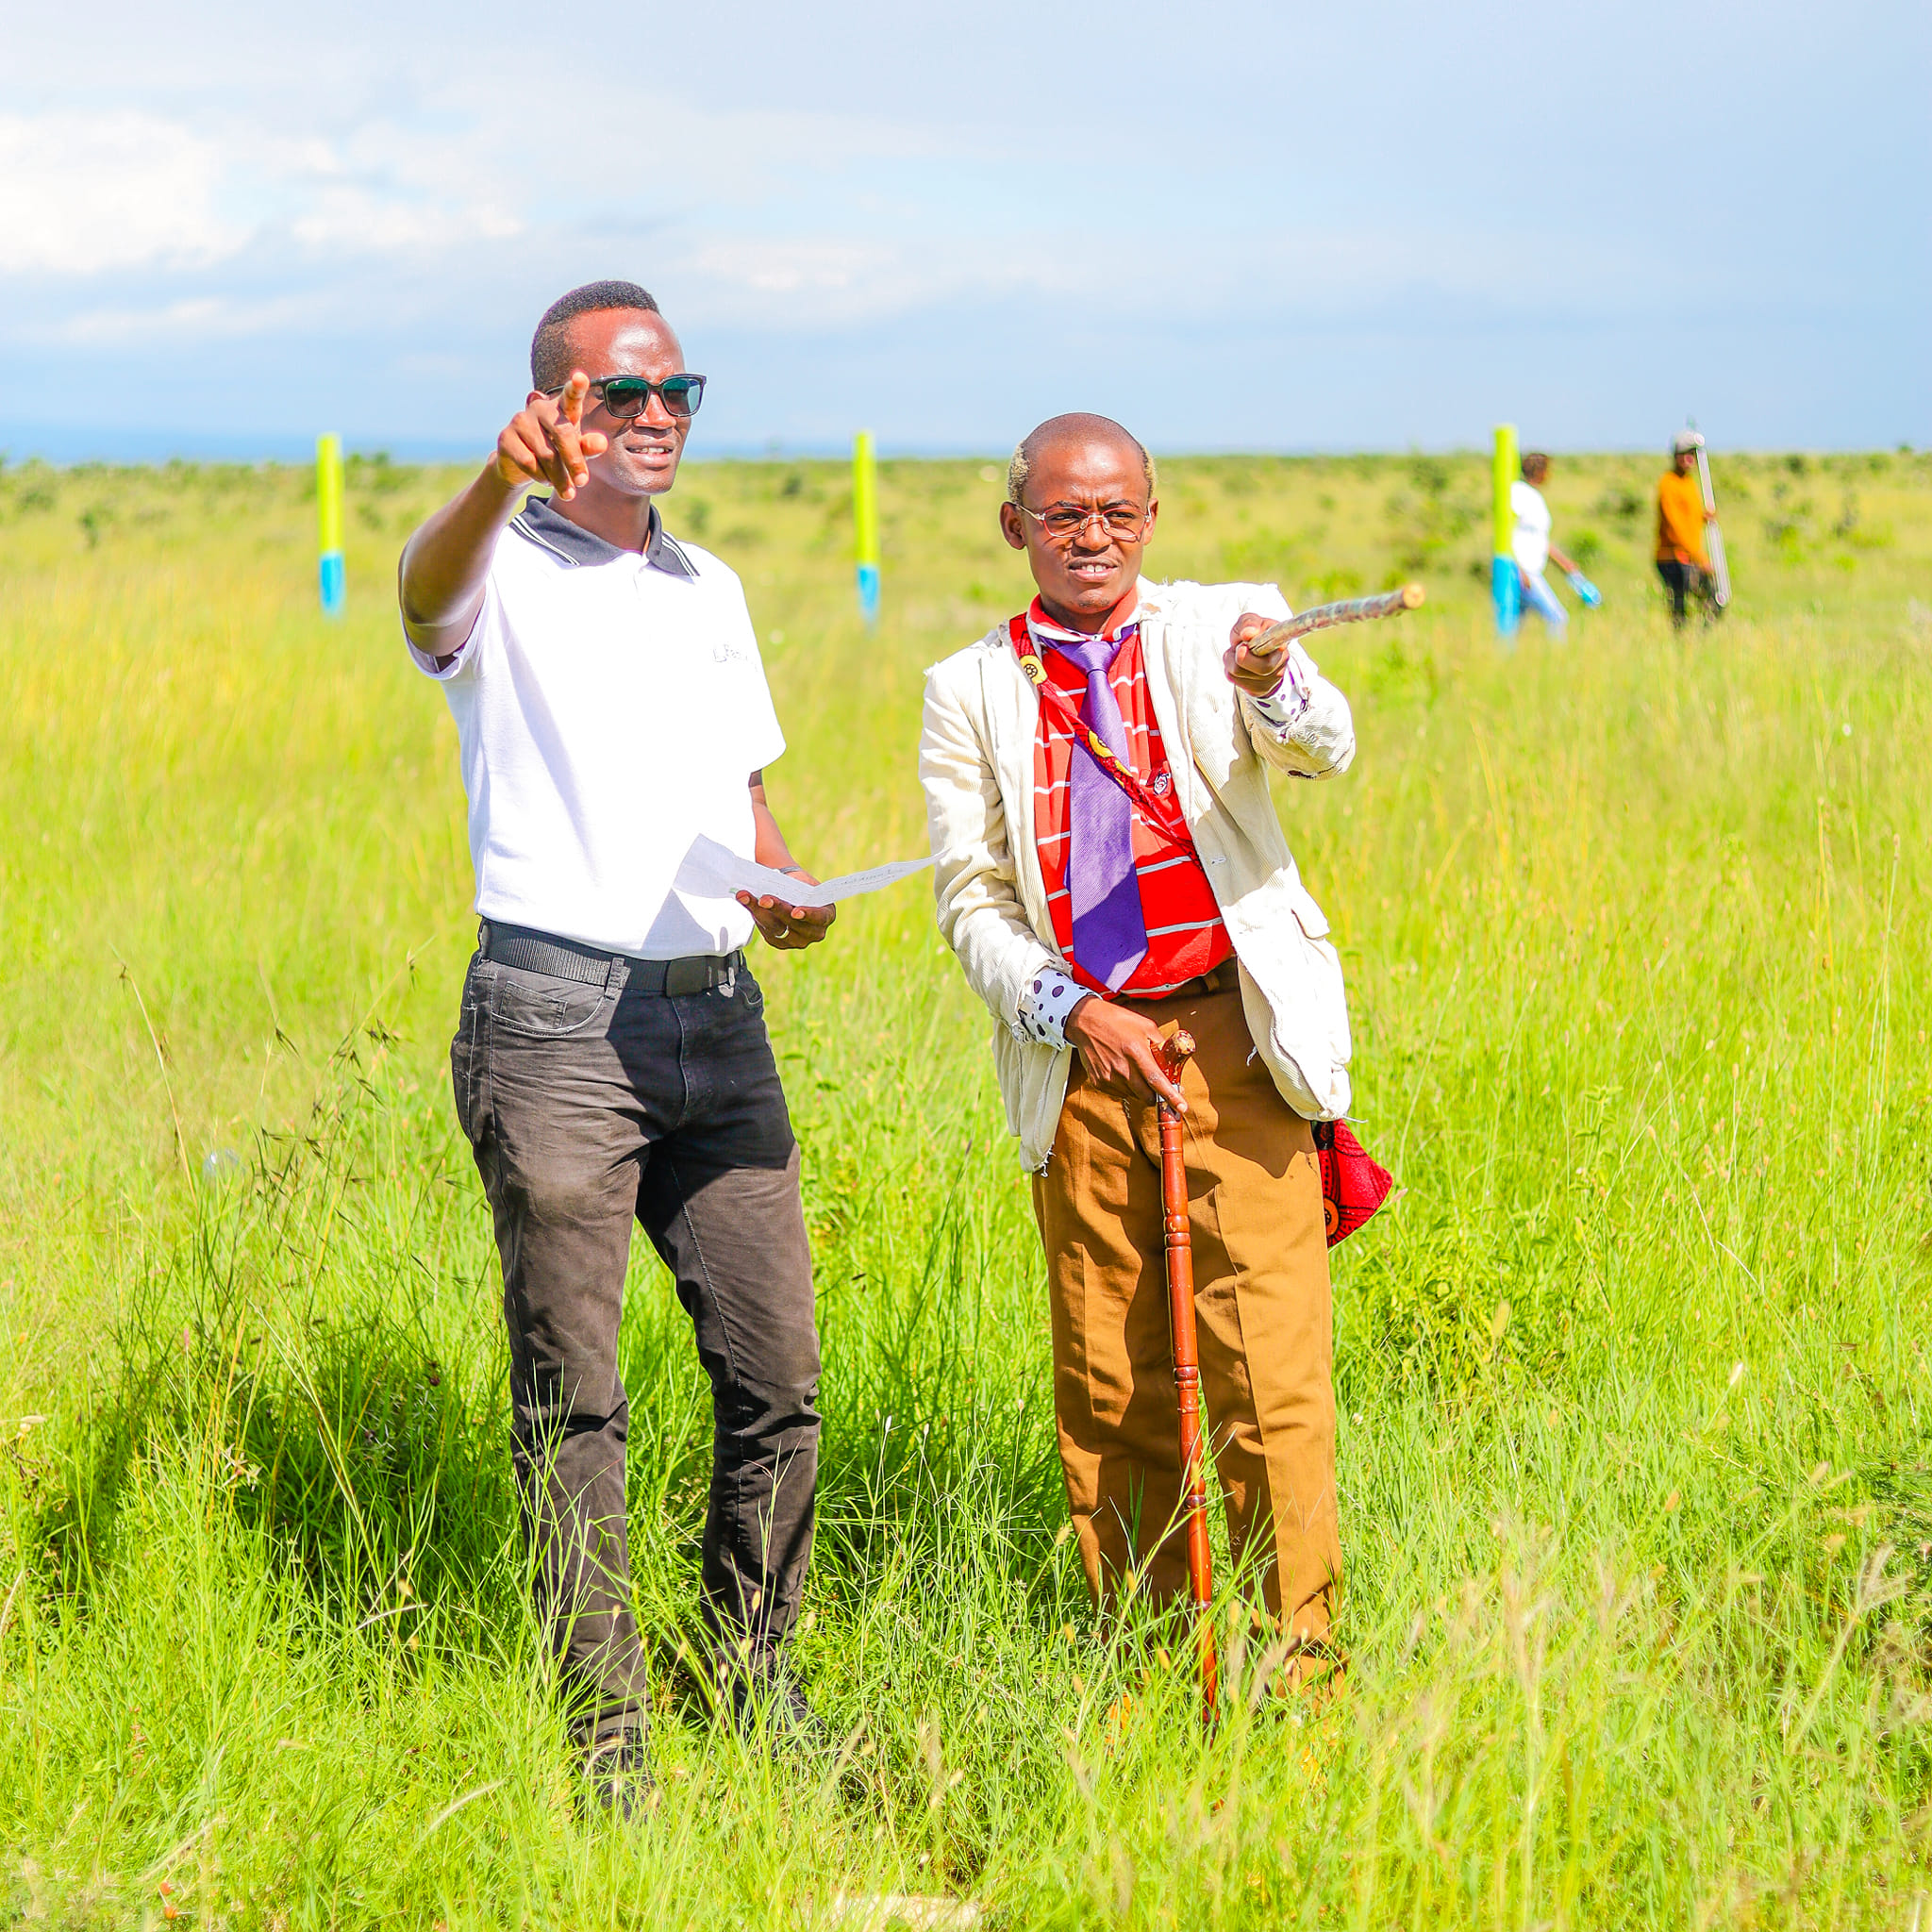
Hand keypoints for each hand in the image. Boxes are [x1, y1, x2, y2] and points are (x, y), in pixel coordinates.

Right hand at [491, 371, 610, 501]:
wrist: (521, 466)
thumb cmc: (557, 452)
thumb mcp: (576, 450)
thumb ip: (588, 446)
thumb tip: (600, 443)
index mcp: (561, 408)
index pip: (571, 395)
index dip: (576, 387)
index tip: (581, 378)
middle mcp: (540, 408)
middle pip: (563, 433)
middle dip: (574, 461)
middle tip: (582, 482)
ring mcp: (520, 420)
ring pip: (546, 454)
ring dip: (558, 477)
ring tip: (564, 488)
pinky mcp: (506, 437)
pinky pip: (529, 463)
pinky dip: (541, 477)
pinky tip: (543, 478)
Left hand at [736, 873, 835, 950]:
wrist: (791, 889)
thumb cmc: (800, 883)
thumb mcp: (802, 881)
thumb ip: (793, 888)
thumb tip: (773, 887)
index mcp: (826, 915)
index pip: (819, 918)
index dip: (809, 915)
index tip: (795, 911)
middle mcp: (814, 932)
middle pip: (794, 925)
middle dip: (777, 910)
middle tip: (764, 899)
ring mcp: (797, 940)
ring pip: (776, 929)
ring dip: (759, 912)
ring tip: (746, 897)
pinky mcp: (779, 942)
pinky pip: (766, 931)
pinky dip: (754, 914)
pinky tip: (745, 900)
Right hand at [1066, 996, 1187, 1110]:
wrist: (1085, 1022)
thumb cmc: (1117, 1021)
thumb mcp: (1145, 1026)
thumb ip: (1160, 1044)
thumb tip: (1172, 1060)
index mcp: (1136, 1052)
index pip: (1156, 1080)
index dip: (1171, 1095)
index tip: (1182, 1107)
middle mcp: (1122, 1068)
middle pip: (1146, 1096)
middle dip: (1156, 1096)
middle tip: (1159, 1087)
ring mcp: (1109, 1077)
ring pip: (1134, 1096)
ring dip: (1140, 1089)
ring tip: (1135, 1070)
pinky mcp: (1099, 1082)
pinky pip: (1120, 1093)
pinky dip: (1126, 1087)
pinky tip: (1122, 1071)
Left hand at [1224, 612, 1287, 696]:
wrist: (1255, 652)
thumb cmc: (1254, 634)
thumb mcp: (1251, 622)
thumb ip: (1249, 623)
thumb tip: (1248, 633)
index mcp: (1282, 642)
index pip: (1282, 646)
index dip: (1275, 647)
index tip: (1265, 643)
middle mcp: (1280, 663)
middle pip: (1262, 667)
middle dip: (1242, 655)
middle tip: (1239, 646)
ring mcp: (1270, 680)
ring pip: (1240, 672)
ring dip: (1230, 658)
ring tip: (1237, 651)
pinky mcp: (1256, 690)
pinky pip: (1234, 678)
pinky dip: (1229, 667)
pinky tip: (1237, 663)